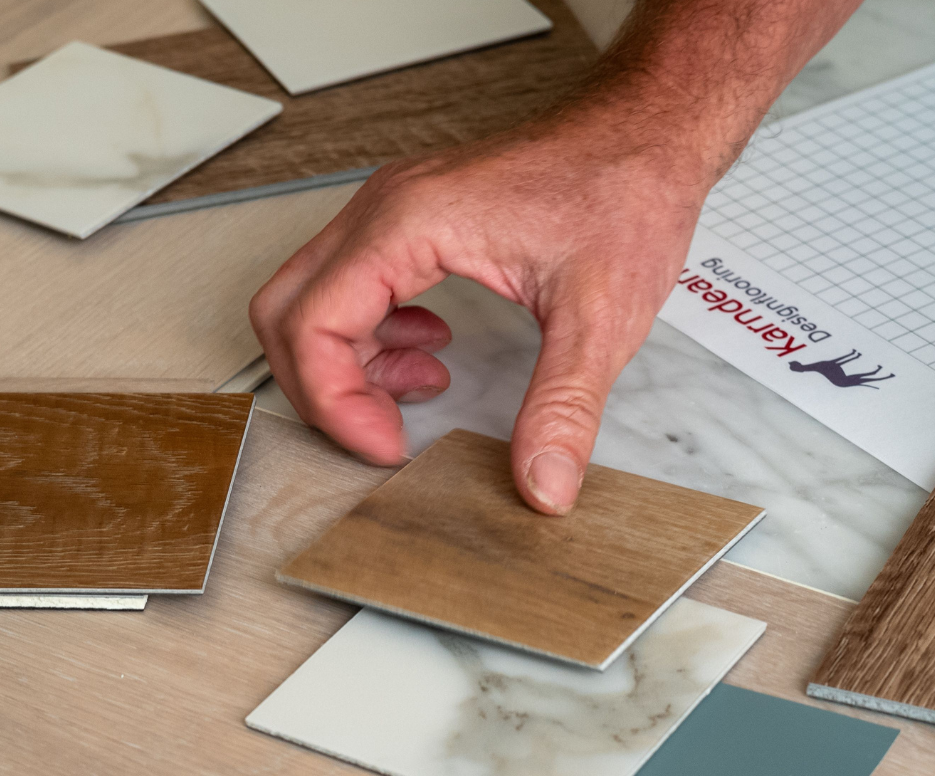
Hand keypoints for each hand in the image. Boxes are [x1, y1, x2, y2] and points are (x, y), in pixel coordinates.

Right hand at [250, 112, 712, 513]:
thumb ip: (563, 408)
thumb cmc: (623, 191)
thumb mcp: (600, 317)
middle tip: (380, 435)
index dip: (335, 402)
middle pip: (286, 312)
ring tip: (416, 394)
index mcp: (408, 224)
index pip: (311, 324)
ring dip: (344, 363)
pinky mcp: (410, 218)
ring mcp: (391, 208)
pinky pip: (348, 283)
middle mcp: (384, 209)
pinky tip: (429, 354)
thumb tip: (542, 485)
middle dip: (322, 388)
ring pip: (310, 297)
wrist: (648, 131)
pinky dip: (370, 334)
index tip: (387, 447)